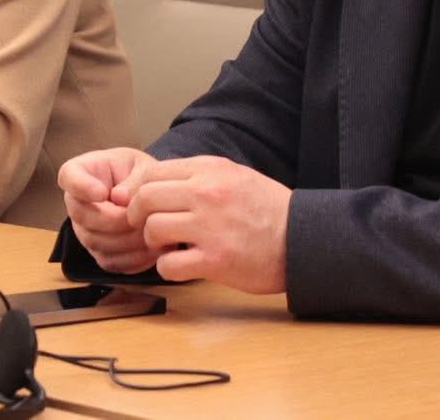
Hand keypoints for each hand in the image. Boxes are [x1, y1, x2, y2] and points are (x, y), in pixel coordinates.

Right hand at [57, 147, 159, 273]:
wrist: (151, 198)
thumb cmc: (142, 175)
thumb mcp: (143, 166)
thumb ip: (134, 179)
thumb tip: (120, 199)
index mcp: (82, 172)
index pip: (69, 177)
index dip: (82, 187)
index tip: (101, 192)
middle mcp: (77, 204)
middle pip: (82, 215)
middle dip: (114, 220)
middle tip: (142, 217)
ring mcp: (85, 232)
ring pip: (95, 242)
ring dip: (126, 239)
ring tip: (152, 231)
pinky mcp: (100, 254)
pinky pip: (110, 261)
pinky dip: (133, 257)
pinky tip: (153, 248)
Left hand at [121, 154, 290, 293]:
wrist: (302, 239)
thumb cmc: (266, 208)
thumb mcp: (233, 175)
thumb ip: (194, 176)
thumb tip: (148, 184)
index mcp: (209, 171)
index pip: (151, 173)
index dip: (136, 191)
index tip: (138, 205)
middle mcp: (206, 195)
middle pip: (144, 199)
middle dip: (137, 215)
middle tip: (145, 226)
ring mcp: (210, 228)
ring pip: (152, 230)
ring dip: (153, 242)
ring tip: (167, 246)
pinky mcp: (215, 261)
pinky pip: (168, 264)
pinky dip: (167, 267)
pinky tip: (180, 265)